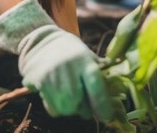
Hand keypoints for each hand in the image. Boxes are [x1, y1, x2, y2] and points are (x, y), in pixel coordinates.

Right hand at [0, 0, 112, 120]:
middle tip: (83, 101)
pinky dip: (56, 106)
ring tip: (69, 94)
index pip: (96, 87)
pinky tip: (56, 93)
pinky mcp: (39, 82)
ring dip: (70, 109)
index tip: (107, 116)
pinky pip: (52, 108)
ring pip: (65, 109)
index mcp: (84, 61)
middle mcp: (69, 69)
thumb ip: (98, 72)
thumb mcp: (87, 55)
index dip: (103, 105)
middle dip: (84, 108)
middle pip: (80, 104)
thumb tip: (117, 88)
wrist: (41, 41)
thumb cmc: (69, 50)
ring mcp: (53, 76)